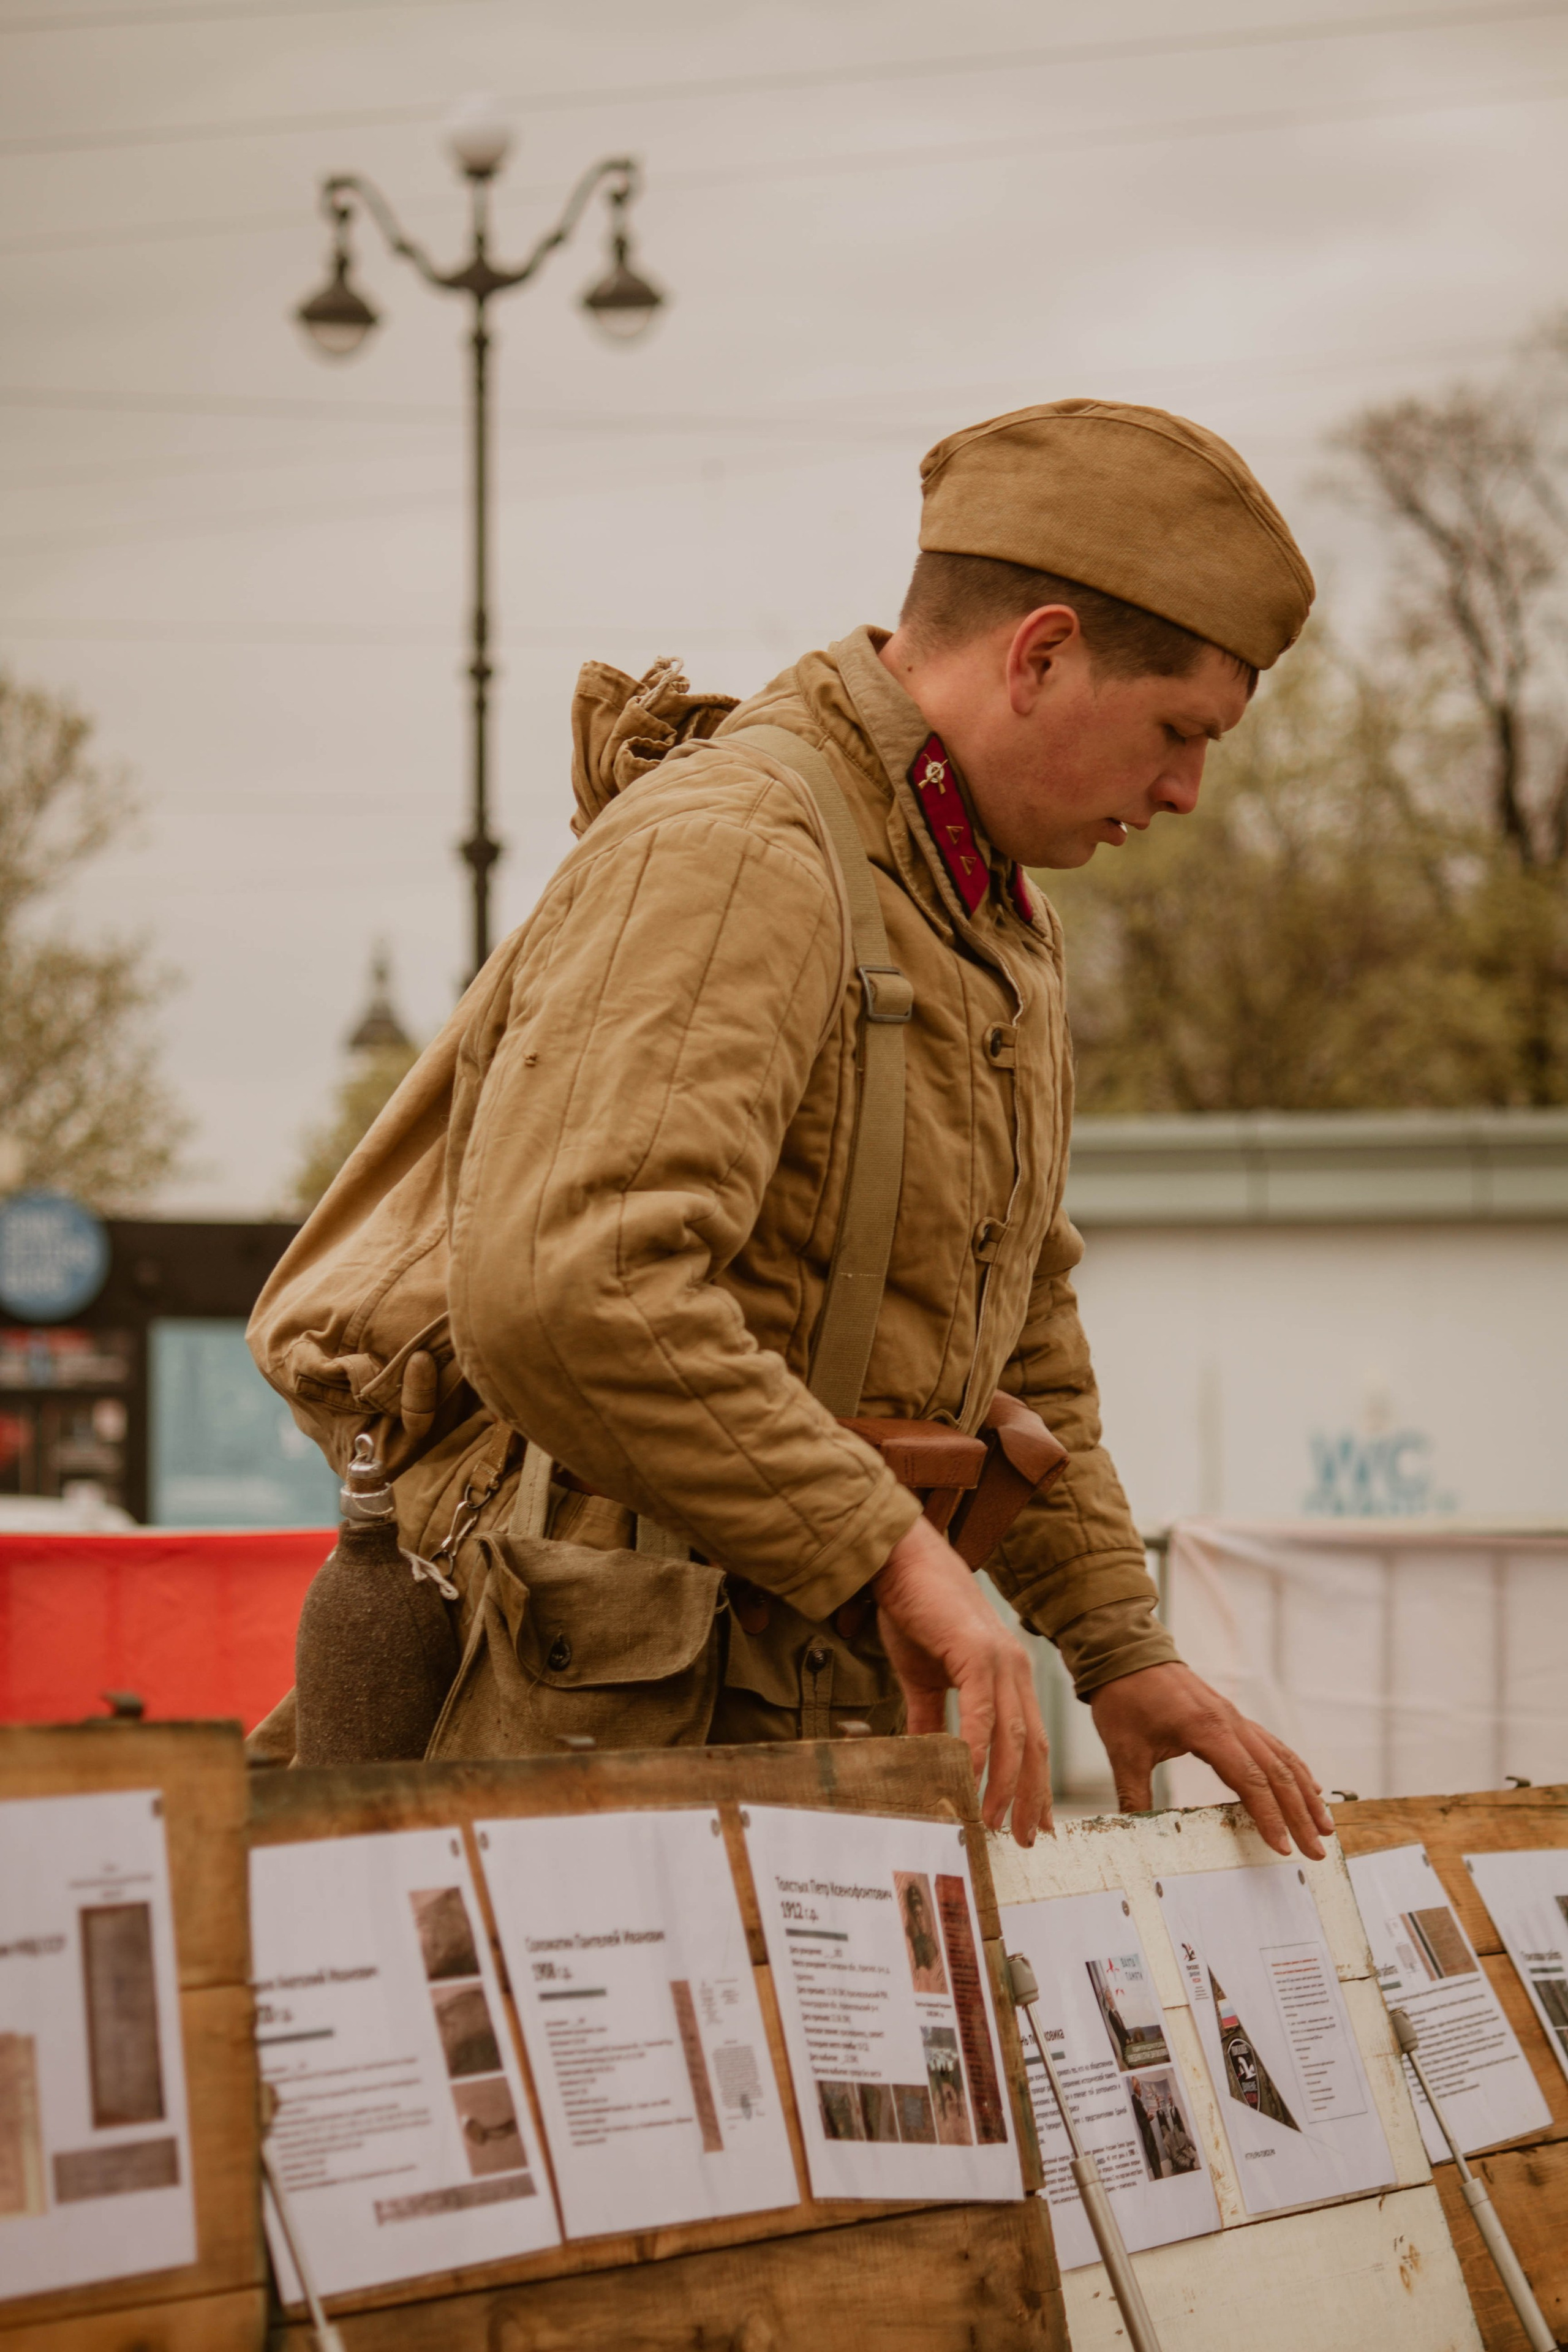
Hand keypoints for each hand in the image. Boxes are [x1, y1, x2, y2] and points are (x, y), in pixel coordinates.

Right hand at [871, 1514, 1051, 1844]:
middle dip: (1030, 1796)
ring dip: (1005, 1783)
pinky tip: (968, 1777)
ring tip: (992, 1820)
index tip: (1034, 1823)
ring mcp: (999, 1660)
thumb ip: (933, 1718)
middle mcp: (1014, 1670)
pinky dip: (977, 1748)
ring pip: (1014, 1735)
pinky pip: (981, 1710)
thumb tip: (930, 1758)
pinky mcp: (975, 1651)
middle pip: (1034, 1746)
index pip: (1032, 1740)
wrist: (901, 1563)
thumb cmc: (915, 1613)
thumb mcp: (925, 1678)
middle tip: (1025, 1838)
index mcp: (1009, 1676)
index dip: (1035, 1784)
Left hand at [1089, 1662, 1331, 1859]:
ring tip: (1324, 1825)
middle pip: (1276, 1773)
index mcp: (1206, 1731)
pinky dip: (1294, 1768)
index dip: (1270, 1816)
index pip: (1250, 1780)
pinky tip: (1308, 1786)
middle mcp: (1230, 1722)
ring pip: (1281, 1758)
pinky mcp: (1233, 1716)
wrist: (1126, 1653)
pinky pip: (1272, 1744)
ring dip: (1305, 1793)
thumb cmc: (1125, 1699)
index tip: (1283, 1847)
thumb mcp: (1123, 1751)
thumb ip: (1134, 1795)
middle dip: (1299, 1814)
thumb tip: (1131, 1833)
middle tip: (1316, 1850)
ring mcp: (1235, 1717)